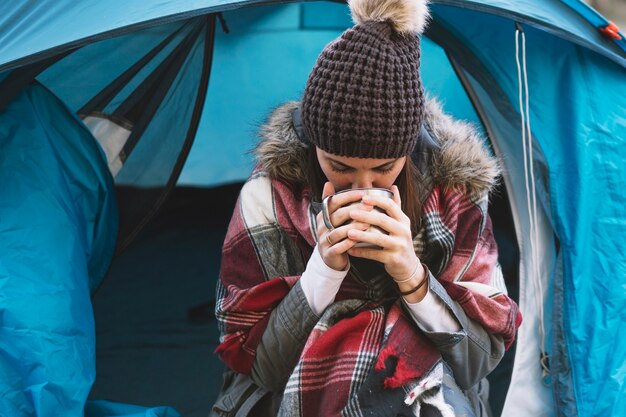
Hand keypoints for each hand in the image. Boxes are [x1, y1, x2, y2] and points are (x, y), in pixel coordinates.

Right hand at [316, 182, 370, 270]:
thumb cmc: (337, 234)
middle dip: (355, 210)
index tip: (363, 194)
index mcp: (323, 215)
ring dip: (353, 227)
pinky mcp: (328, 253)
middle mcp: (321, 226)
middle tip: (370, 206)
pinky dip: (348, 243)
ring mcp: (323, 240)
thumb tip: (328, 182)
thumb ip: (333, 202)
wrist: (332, 258)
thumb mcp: (333, 217)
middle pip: (337, 215)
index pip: (334, 201)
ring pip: (337, 232)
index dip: (348, 197)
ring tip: (367, 224)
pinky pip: (338, 247)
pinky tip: (358, 240)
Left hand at [346, 185, 426, 300]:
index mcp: (403, 220)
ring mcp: (399, 245)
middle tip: (350, 212)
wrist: (408, 266)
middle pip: (383, 220)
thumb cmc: (399, 241)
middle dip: (365, 215)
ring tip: (348, 232)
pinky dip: (361, 252)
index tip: (362, 197)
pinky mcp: (394, 259)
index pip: (390, 205)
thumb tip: (393, 186)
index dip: (376, 200)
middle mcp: (403, 231)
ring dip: (361, 235)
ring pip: (378, 238)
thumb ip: (396, 206)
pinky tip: (349, 250)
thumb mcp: (401, 223)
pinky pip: (374, 254)